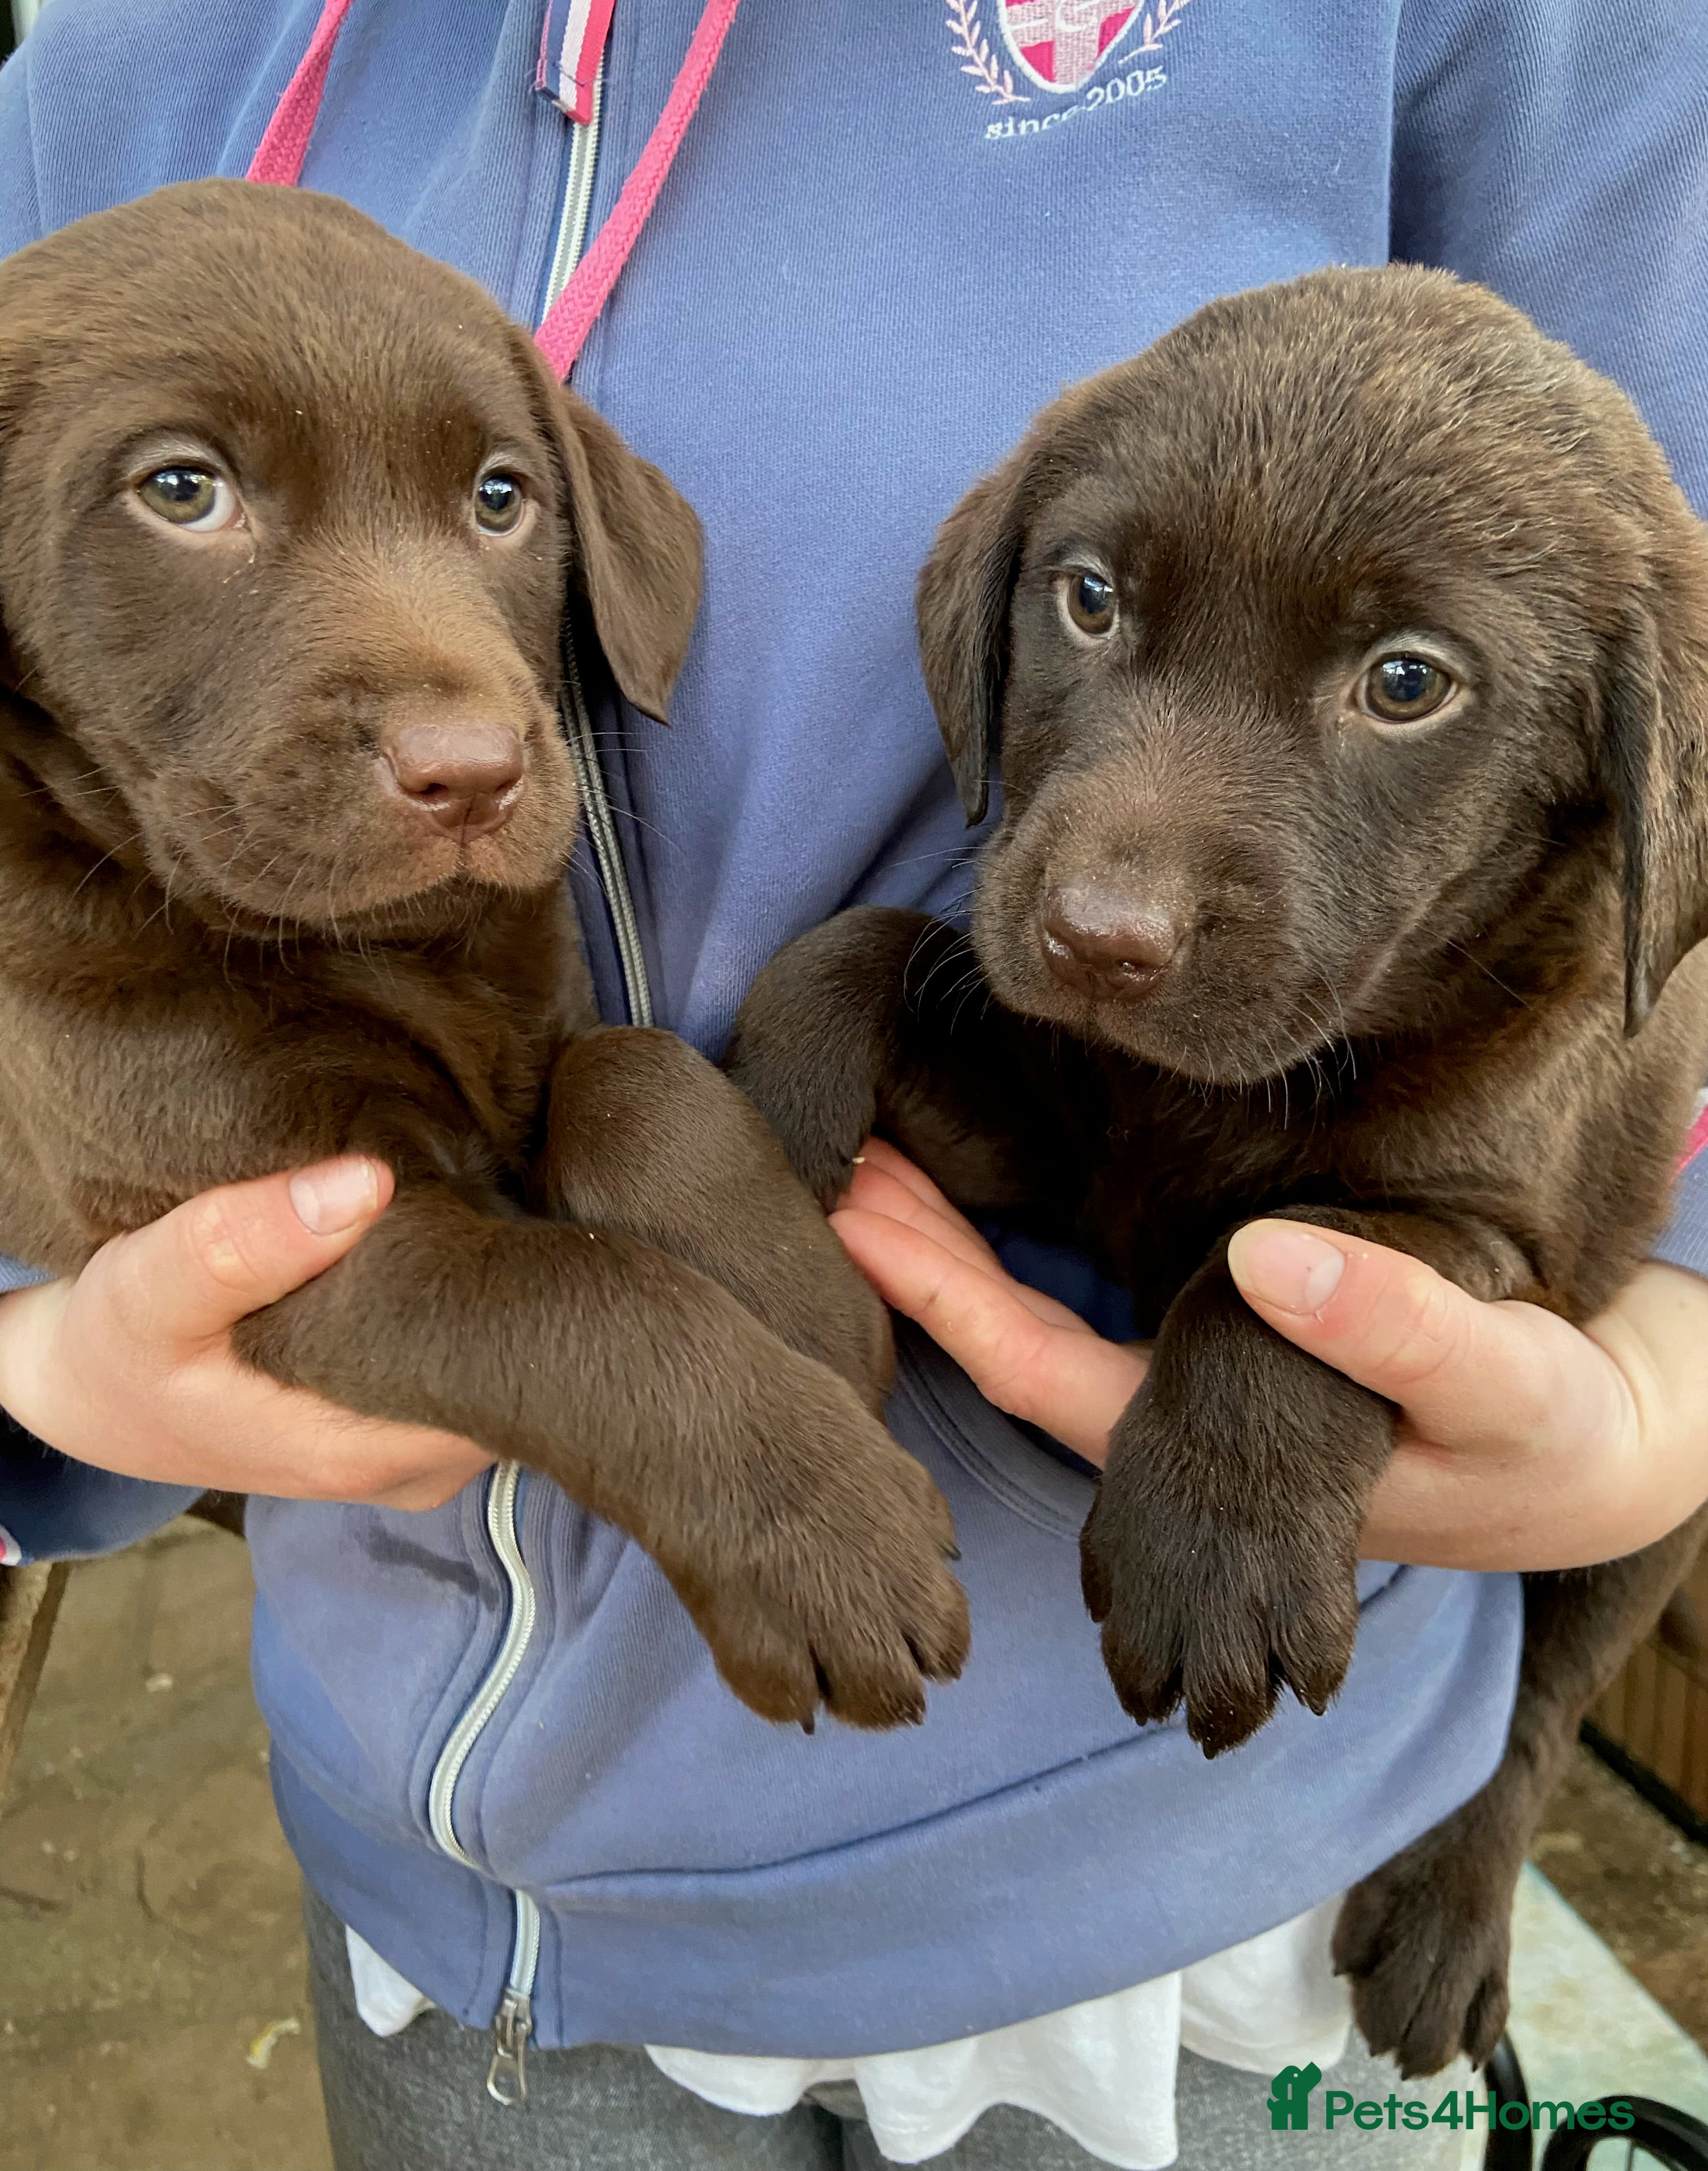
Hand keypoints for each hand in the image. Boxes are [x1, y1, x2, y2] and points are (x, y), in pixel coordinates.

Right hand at [0, 1158, 491, 1509]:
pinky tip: (440, 1243)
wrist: (100, 1386)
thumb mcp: (152, 1287)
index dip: (521, 1291)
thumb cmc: (122, 1343)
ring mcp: (421, 1446)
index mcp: (371, 1450)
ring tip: (457, 1206)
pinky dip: (464, 1302)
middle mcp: (417, 1462)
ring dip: (489, 1287)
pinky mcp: (410, 1416)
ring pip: (504, 1363)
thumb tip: (368, 1183)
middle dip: (515, 1282)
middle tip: (480, 1190)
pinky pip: (474, 1358)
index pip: (512, 1383)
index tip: (495, 1212)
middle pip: (522, 1371)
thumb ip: (243, 1240)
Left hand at [831, 1142, 1707, 1571]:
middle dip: (915, 1255)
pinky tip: (988, 1162)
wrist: (1592, 1446)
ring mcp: (1193, 1382)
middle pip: (1012, 1338)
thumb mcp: (1500, 1387)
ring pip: (1040, 1309)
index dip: (940, 1295)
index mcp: (1214, 1459)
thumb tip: (1263, 1262)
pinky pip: (1093, 1278)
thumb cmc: (1547, 1434)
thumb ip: (1397, 1329)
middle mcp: (1177, 1427)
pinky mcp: (1222, 1330)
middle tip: (824, 1152)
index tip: (852, 1209)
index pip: (1042, 1374)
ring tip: (874, 1144)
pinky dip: (1028, 1222)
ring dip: (957, 1233)